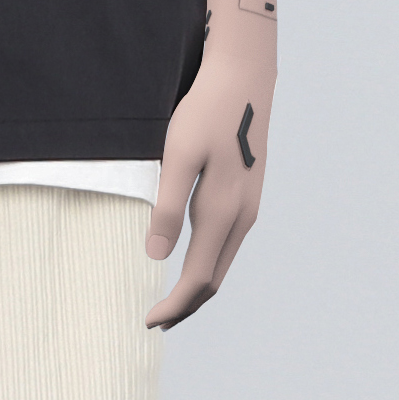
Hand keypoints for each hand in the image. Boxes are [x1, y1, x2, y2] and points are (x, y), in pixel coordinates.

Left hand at [144, 37, 274, 327]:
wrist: (244, 78)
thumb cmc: (205, 111)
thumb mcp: (179, 154)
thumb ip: (168, 206)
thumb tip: (156, 256)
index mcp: (223, 212)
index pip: (199, 278)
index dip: (175, 304)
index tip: (148, 320)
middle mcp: (242, 217)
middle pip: (215, 278)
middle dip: (187, 304)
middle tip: (157, 319)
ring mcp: (249, 206)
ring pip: (224, 261)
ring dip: (199, 285)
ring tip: (172, 296)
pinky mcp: (249, 192)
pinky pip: (228, 242)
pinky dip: (209, 262)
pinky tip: (193, 256)